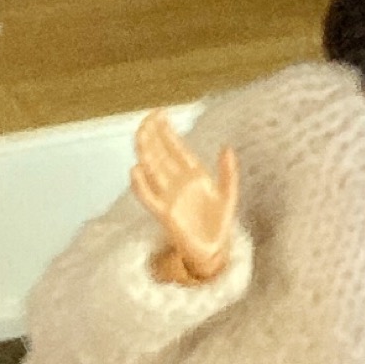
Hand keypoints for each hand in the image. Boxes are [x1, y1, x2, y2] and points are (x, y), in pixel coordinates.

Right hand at [132, 110, 239, 286]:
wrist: (214, 249)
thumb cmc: (218, 221)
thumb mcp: (229, 193)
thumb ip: (228, 172)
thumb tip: (226, 147)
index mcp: (194, 175)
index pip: (177, 148)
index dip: (168, 132)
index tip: (159, 114)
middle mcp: (178, 183)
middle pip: (162, 155)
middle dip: (154, 136)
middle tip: (147, 118)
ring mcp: (170, 196)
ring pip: (153, 170)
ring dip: (147, 152)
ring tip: (140, 134)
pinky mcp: (165, 214)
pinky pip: (150, 197)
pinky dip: (141, 185)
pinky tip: (135, 170)